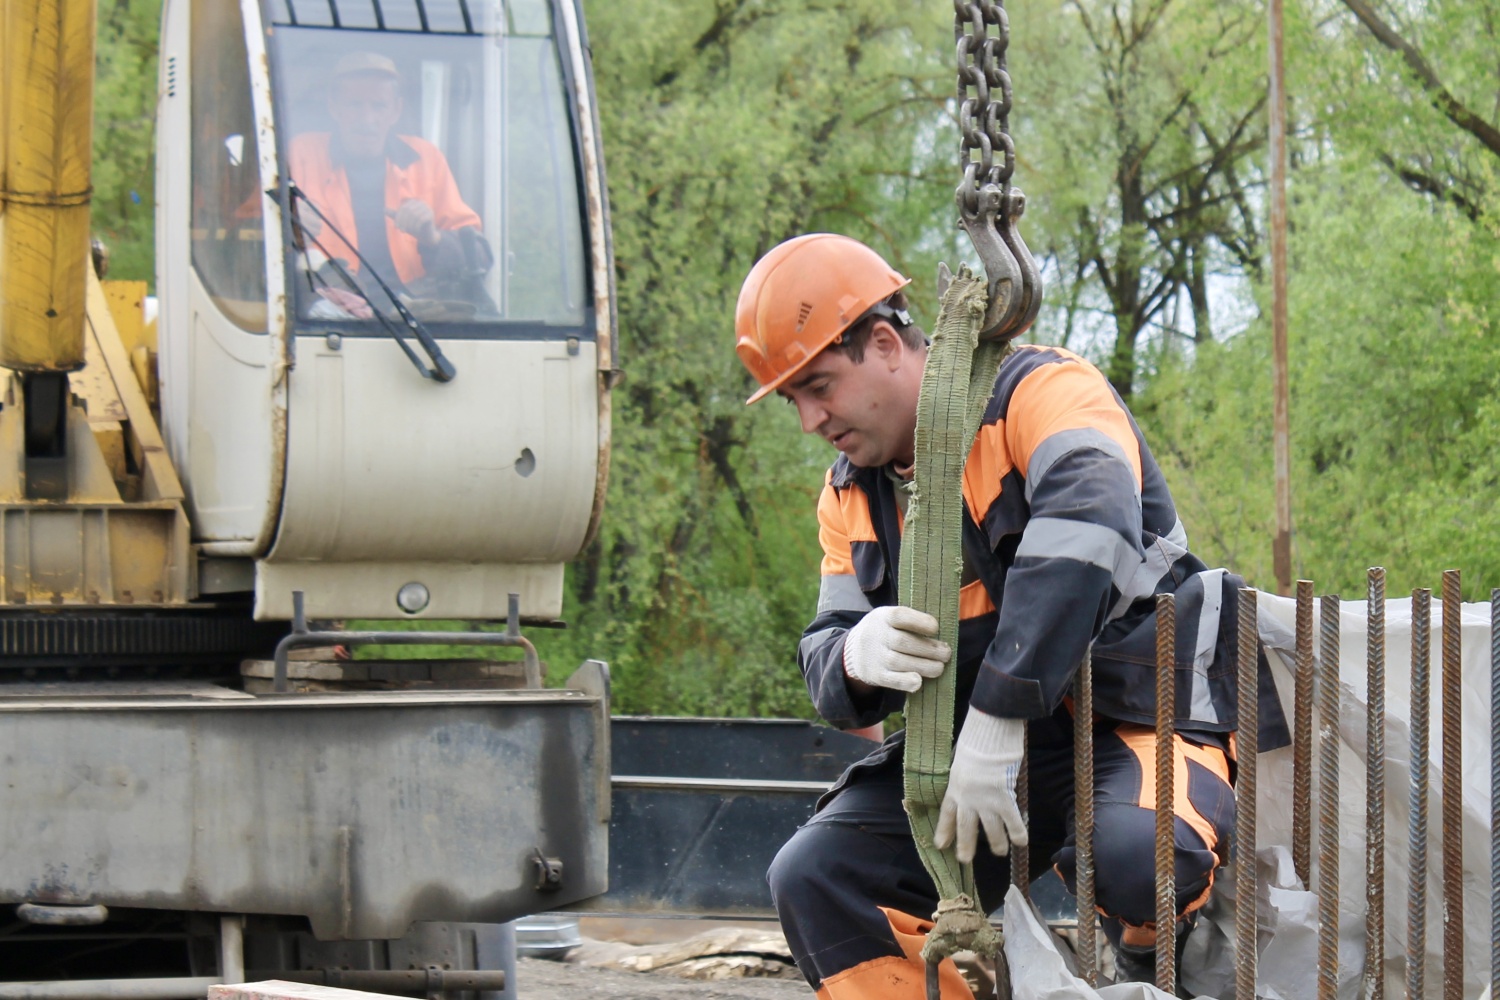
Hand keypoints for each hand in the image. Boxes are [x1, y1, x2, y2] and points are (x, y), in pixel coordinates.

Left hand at [390, 198, 439, 245]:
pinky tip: (415, 231)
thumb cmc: (414, 227)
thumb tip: (384, 209)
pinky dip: (416, 226)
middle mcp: (421, 203)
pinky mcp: (430, 214)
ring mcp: (427, 208)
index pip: (403, 208)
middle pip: (408, 211)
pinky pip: (421, 219)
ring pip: (414, 215)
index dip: (399, 218)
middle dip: (403, 222)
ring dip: (409, 225)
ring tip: (408, 231)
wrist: (427, 235)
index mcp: (413, 202)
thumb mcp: (403, 220)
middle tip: (401, 230)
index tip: (396, 227)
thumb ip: (395, 215)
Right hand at [842, 605, 949, 692]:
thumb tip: (943, 633)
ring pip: (898, 662)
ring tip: (939, 667)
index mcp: (882, 617)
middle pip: (902, 642)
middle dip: (928, 649)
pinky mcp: (875, 675)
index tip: (935, 627)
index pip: (899, 616)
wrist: (853, 651)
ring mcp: (873, 656)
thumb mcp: (890, 619)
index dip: (919, 621)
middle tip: (946, 653)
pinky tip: (919, 682)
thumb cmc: (884, 632)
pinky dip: (905, 682)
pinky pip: (890, 680)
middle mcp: (875, 635)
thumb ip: (911, 623)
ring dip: (924, 666)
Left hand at [934, 707, 1027, 862]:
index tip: (940, 845)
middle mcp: (968, 799)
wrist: (988, 738)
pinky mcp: (1004, 800)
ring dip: (996, 843)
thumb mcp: (961, 760)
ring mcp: (986, 802)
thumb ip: (964, 775)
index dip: (944, 831)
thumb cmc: (975, 741)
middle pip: (966, 828)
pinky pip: (1012, 821)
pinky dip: (1017, 832)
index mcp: (954, 788)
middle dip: (966, 846)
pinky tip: (1021, 842)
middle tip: (965, 859)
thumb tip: (970, 781)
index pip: (947, 815)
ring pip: (990, 830)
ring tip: (999, 852)